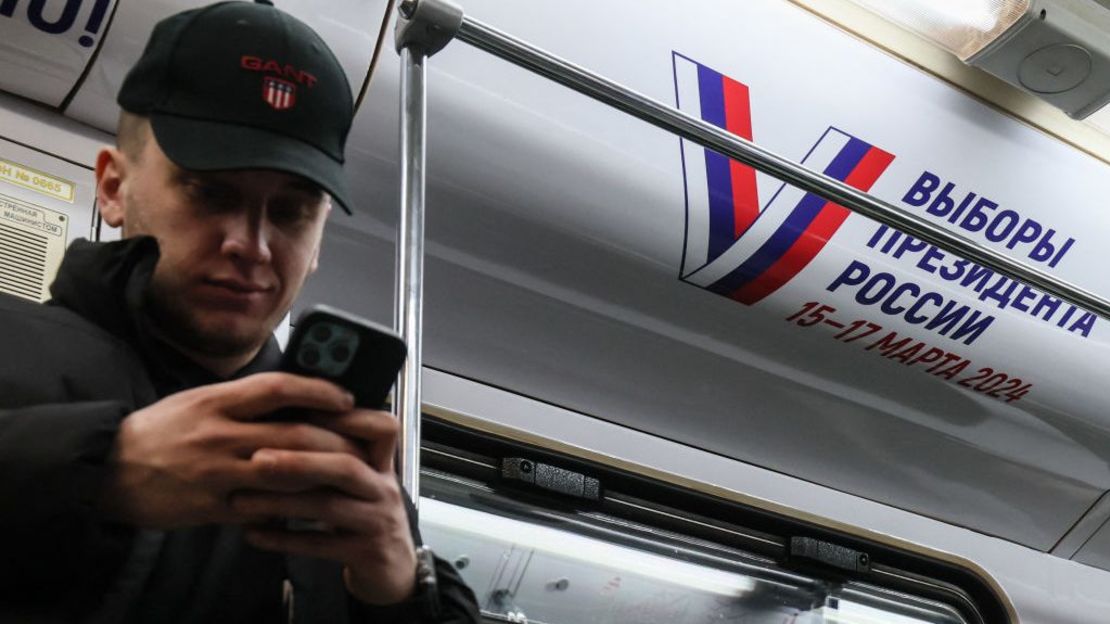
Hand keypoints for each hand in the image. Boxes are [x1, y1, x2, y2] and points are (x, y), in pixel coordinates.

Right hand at [95, 372, 362, 528]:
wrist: (108, 471)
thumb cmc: (161, 431)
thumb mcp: (199, 400)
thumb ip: (244, 400)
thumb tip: (296, 394)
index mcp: (216, 401)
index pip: (278, 387)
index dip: (318, 390)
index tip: (346, 396)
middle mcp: (218, 434)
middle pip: (293, 434)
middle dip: (336, 439)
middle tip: (360, 442)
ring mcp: (216, 474)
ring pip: (286, 474)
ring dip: (323, 474)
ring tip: (348, 473)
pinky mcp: (212, 508)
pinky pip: (264, 510)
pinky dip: (292, 508)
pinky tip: (314, 505)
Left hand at [230, 410, 418, 605]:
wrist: (392, 568)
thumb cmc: (365, 514)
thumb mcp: (360, 480)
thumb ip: (334, 454)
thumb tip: (286, 417)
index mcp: (382, 464)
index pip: (381, 428)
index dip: (347, 418)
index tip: (302, 412)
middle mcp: (383, 488)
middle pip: (346, 466)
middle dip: (300, 460)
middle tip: (256, 459)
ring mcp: (377, 522)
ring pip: (328, 506)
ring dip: (281, 502)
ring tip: (241, 500)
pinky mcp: (365, 554)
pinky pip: (320, 546)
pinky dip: (284, 539)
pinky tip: (253, 534)